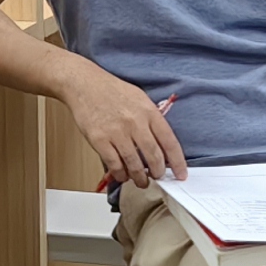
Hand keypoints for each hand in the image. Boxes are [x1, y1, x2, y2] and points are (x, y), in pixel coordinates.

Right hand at [59, 58, 184, 186]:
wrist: (84, 84)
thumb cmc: (112, 91)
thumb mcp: (141, 99)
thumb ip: (152, 120)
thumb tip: (163, 145)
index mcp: (149, 112)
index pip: (170, 142)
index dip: (177, 162)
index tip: (181, 174)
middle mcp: (135, 122)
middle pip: (153, 156)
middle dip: (158, 172)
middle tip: (158, 178)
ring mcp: (117, 132)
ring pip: (134, 164)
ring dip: (140, 177)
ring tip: (141, 181)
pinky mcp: (99, 139)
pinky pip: (114, 164)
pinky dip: (120, 173)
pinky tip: (122, 174)